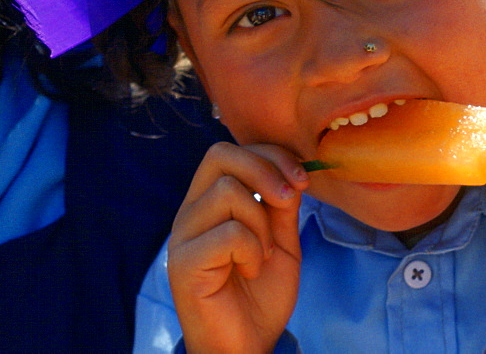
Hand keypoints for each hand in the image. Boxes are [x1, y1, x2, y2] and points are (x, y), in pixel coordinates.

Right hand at [167, 142, 308, 353]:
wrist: (246, 348)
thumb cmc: (260, 298)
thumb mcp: (280, 242)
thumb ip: (280, 206)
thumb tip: (291, 169)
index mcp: (209, 203)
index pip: (229, 152)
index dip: (269, 155)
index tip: (302, 180)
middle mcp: (190, 212)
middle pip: (219, 156)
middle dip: (264, 169)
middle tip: (288, 200)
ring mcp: (183, 236)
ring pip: (227, 191)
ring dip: (260, 223)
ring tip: (262, 255)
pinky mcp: (183, 262)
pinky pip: (228, 232)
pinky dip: (252, 251)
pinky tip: (250, 272)